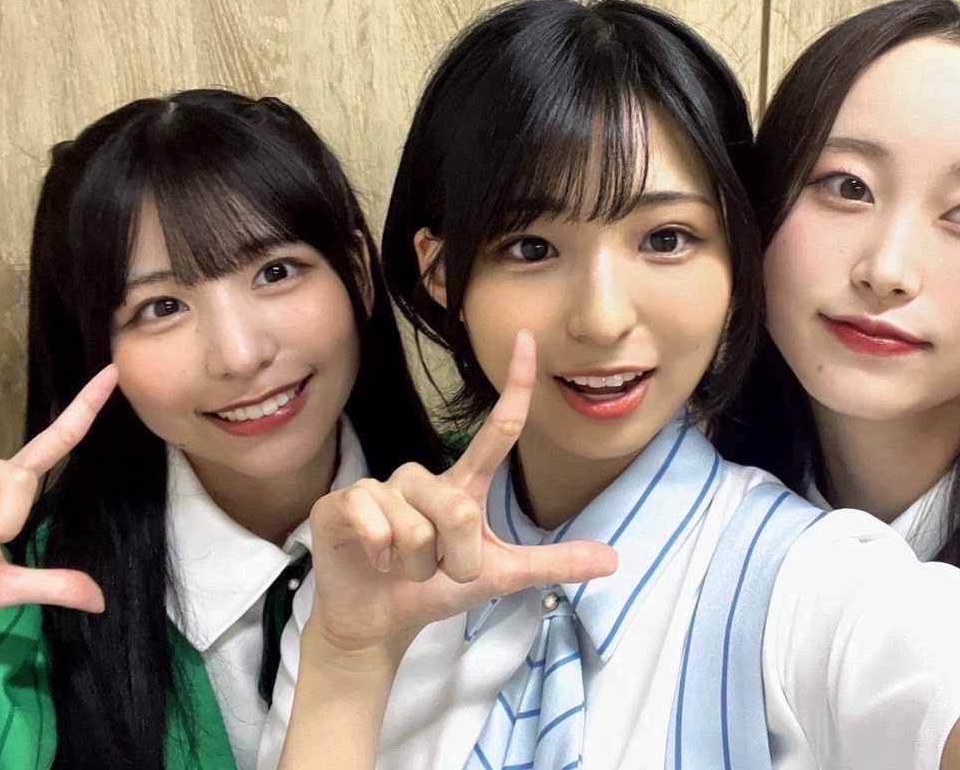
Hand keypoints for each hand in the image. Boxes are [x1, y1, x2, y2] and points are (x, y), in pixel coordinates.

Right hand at [303, 331, 617, 660]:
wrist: (376, 620)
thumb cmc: (433, 587)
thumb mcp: (498, 577)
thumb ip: (551, 563)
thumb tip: (613, 559)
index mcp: (464, 485)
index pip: (500, 430)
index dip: (516, 385)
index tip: (528, 339)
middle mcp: (423, 477)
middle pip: (461, 510)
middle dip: (456, 560)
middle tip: (437, 572)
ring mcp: (382, 486)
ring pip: (419, 527)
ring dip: (418, 566)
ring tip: (402, 568)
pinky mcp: (345, 503)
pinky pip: (378, 525)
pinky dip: (382, 556)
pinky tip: (373, 560)